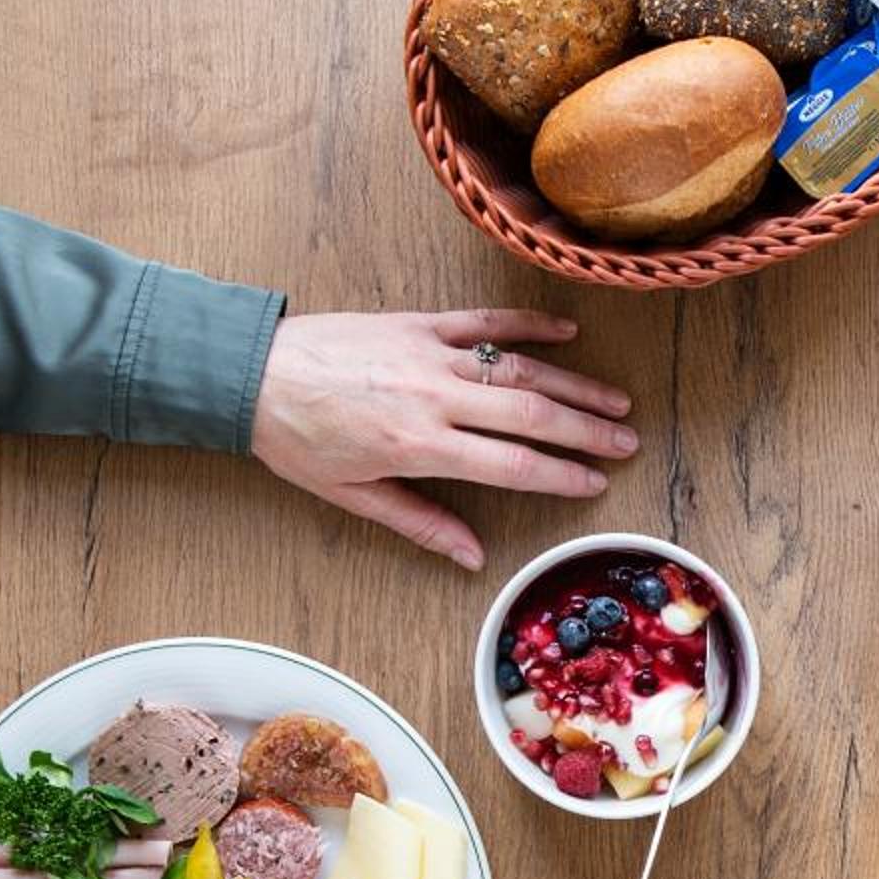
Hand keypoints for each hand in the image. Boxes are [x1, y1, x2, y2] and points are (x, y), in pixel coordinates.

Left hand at [251, 309, 636, 570]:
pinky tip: (566, 332)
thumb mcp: (353, 496)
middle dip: (586, 430)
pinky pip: (484, 322)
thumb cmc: (297, 440)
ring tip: (614, 400)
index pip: (511, 464)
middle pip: (530, 414)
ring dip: (572, 384)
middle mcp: (434, 396)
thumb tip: (472, 557)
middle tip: (627, 441)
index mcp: (420, 445)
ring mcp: (429, 354)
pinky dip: (528, 324)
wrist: (251, 372)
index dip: (561, 474)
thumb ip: (420, 523)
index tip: (596, 482)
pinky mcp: (418, 323)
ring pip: (519, 368)